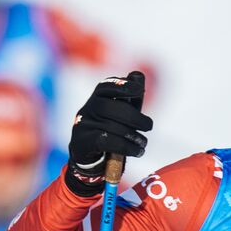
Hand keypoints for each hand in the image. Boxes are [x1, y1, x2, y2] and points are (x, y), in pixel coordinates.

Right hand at [65, 71, 152, 195]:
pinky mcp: (82, 142)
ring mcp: (83, 125)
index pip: (107, 86)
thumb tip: (138, 76)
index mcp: (97, 98)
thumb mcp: (121, 111)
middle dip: (134, 117)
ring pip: (111, 128)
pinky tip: (137, 151)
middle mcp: (87, 109)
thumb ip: (131, 95)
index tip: (139, 90)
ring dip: (133, 137)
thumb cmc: (109, 129)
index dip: (123, 86)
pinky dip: (127, 147)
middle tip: (148, 126)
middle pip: (110, 108)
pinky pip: (107, 142)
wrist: (88, 155)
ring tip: (143, 143)